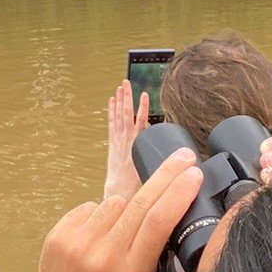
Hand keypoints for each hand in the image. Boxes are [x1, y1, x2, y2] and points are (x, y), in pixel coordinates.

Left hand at [31, 148, 201, 271]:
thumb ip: (155, 251)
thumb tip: (170, 207)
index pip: (158, 221)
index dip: (178, 192)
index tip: (194, 173)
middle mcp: (104, 255)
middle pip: (141, 202)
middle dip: (166, 175)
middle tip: (183, 157)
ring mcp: (78, 242)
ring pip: (116, 201)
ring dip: (127, 207)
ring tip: (121, 232)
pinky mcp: (59, 234)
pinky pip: (91, 206)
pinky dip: (100, 215)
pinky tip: (97, 236)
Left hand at [103, 79, 150, 199]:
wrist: (120, 189)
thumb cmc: (138, 180)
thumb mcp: (150, 164)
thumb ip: (155, 149)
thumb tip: (159, 135)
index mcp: (138, 144)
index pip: (141, 121)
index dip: (142, 107)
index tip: (144, 94)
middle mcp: (127, 139)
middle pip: (127, 113)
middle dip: (127, 97)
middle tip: (126, 82)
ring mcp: (118, 139)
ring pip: (118, 115)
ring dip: (119, 100)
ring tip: (120, 86)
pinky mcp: (113, 141)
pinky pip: (112, 122)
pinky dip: (112, 110)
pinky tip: (112, 100)